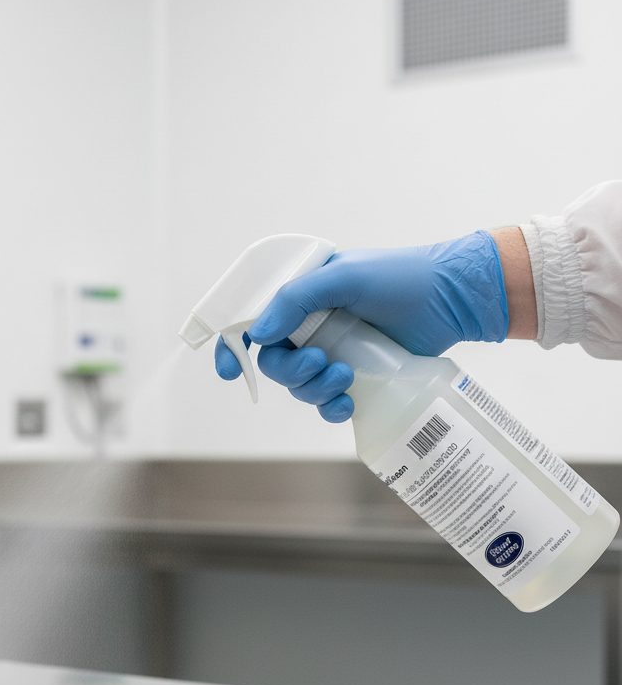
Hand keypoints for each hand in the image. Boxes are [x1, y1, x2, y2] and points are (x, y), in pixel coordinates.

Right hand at [215, 230, 510, 422]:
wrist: (454, 299)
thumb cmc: (402, 277)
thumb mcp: (344, 277)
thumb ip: (295, 300)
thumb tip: (258, 334)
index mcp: (300, 295)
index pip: (252, 320)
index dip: (234, 346)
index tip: (231, 370)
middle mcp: (310, 324)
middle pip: (274, 361)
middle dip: (291, 370)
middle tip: (320, 362)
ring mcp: (332, 351)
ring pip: (299, 385)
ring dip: (314, 388)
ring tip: (345, 377)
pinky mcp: (355, 376)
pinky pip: (326, 402)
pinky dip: (330, 408)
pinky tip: (346, 403)